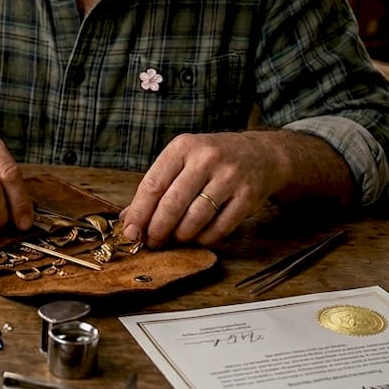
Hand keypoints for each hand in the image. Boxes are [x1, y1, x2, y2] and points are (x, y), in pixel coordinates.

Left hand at [118, 132, 285, 247]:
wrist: (260, 154)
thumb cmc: (212, 160)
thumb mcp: (183, 160)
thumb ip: (157, 186)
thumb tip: (128, 219)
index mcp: (183, 147)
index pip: (153, 184)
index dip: (139, 212)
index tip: (130, 231)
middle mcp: (206, 158)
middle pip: (172, 203)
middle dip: (157, 229)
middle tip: (152, 241)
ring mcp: (229, 177)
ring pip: (195, 218)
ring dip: (181, 235)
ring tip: (175, 238)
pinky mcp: (247, 196)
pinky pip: (219, 228)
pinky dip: (204, 238)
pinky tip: (198, 237)